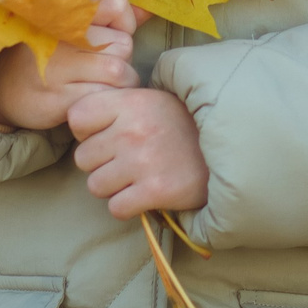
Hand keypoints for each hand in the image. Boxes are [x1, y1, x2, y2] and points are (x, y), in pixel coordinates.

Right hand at [0, 0, 139, 131]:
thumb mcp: (70, 26)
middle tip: (98, 67)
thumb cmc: (45, 54)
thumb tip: (148, 12)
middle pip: (124, 45)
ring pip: (121, 74)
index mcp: (65, 9)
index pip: (118, 6)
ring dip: (117, 86)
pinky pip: (105, 97)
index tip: (109, 35)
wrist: (0, 89)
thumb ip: (109, 18)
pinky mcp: (60, 97)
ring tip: (98, 85)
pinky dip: (104, 102)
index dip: (123, 24)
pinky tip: (90, 99)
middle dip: (120, 60)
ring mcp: (60, 65)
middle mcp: (62, 33)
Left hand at [68, 87, 208, 218]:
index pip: (77, 117)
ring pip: (95, 186)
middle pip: (83, 157)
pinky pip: (116, 208)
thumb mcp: (152, 99)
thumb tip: (78, 119)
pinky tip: (143, 195)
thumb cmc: (184, 124)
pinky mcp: (156, 191)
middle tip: (124, 160)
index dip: (86, 130)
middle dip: (100, 163)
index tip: (104, 134)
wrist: (229, 148)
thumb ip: (117, 104)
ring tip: (134, 178)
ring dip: (112, 187)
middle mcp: (132, 130)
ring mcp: (143, 162)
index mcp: (130, 102)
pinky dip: (127, 206)